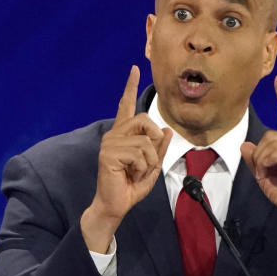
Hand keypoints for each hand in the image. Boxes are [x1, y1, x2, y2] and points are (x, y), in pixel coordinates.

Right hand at [81, 65, 172, 251]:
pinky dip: (143, 166)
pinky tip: (131, 174)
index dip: (130, 87)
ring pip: (145, 140)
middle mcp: (114, 134)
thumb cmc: (130, 187)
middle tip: (149, 159)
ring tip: (137, 172)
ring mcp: (110, 143)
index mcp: (123, 135)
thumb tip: (168, 130)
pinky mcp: (109, 153)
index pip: (126, 106)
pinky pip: (139, 153)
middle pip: (144, 119)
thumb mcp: (152, 166)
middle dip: (155, 138)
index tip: (135, 69)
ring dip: (150, 160)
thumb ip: (159, 148)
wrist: (115, 206)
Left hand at [240, 75, 276, 260]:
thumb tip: (245, 145)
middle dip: (259, 154)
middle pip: (271, 134)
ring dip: (264, 160)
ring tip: (266, 174)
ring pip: (274, 143)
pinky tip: (271, 172)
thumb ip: (255, 161)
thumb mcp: (264, 176)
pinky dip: (271, 162)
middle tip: (262, 172)